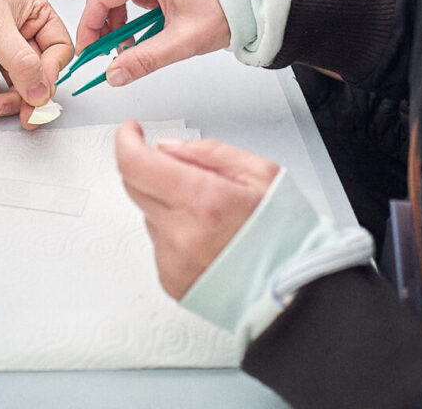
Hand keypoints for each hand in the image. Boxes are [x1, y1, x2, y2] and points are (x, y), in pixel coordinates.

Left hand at [0, 0, 73, 127]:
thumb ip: (21, 60)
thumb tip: (40, 88)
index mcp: (32, 12)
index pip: (56, 48)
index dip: (51, 71)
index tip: (41, 89)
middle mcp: (16, 30)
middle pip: (36, 71)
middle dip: (30, 93)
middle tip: (26, 112)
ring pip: (13, 83)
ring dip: (7, 98)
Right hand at [76, 0, 230, 86]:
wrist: (254, 0)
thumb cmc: (227, 10)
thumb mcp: (182, 41)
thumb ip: (144, 59)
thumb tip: (115, 73)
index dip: (89, 25)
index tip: (88, 48)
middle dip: (98, 20)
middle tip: (101, 48)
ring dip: (114, 15)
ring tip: (126, 44)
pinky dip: (128, 8)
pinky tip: (140, 29)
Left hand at [116, 120, 279, 298]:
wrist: (294, 290)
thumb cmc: (287, 236)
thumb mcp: (261, 175)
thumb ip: (209, 153)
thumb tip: (168, 148)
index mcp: (203, 200)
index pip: (136, 163)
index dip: (127, 140)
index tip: (131, 131)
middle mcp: (180, 233)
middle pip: (134, 185)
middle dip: (149, 168)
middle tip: (183, 172)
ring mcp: (171, 260)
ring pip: (149, 214)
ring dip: (169, 205)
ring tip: (211, 217)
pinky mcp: (169, 279)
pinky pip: (159, 243)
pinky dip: (176, 233)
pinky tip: (208, 240)